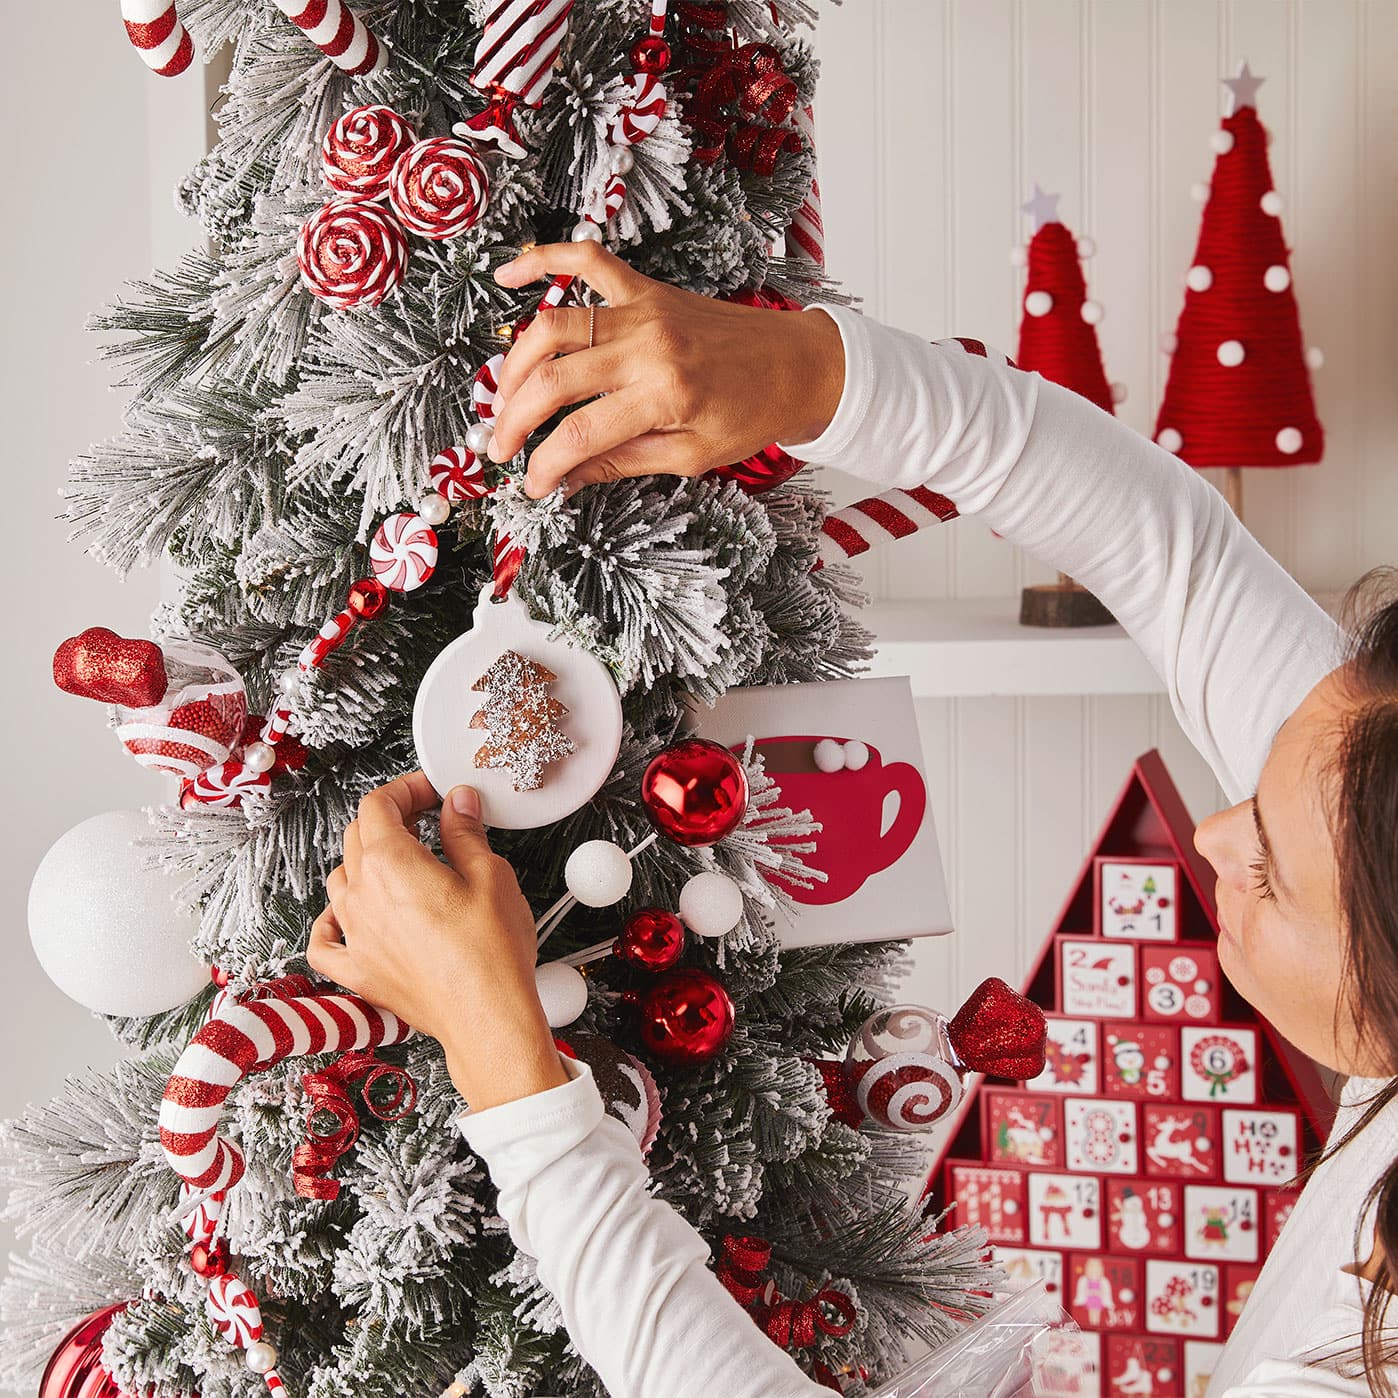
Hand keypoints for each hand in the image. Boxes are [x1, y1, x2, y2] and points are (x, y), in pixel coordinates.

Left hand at [307, 773, 568, 1110]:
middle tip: (428, 818)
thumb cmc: (491, 953)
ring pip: (341, 880)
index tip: (431, 791)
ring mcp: (354, 935)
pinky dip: (333, 921)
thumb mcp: (490, 875)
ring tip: (402, 863)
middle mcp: (361, 896)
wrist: (487, 1018)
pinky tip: (347, 915)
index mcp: (391, 863)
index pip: (377, 805)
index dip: (405, 789)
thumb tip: (457, 803)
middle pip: (357, 836)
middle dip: (391, 819)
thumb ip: (465, 832)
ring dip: (367, 862)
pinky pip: (325, 939)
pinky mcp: (358, 971)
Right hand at [489, 241, 844, 497]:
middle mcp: (648, 347)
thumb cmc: (752, 414)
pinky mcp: (646, 289)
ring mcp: (644, 311)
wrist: (796, 364)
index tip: (530, 484)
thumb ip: (622, 462)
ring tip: (503, 398)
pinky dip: (543, 260)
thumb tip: (565, 480)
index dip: (544, 464)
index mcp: (664, 395)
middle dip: (514, 420)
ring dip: (515, 364)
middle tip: (501, 448)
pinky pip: (586, 261)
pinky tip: (508, 274)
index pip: (579, 435)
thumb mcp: (691, 455)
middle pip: (553, 381)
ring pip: (553, 326)